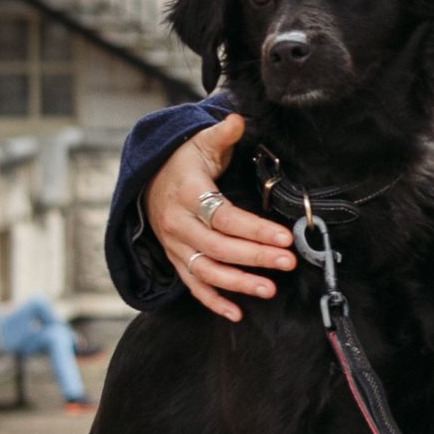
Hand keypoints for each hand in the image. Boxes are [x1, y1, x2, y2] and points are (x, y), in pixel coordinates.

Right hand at [143, 115, 295, 324]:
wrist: (145, 181)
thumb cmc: (180, 162)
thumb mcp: (198, 142)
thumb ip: (221, 134)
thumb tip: (237, 120)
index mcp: (188, 194)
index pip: (225, 217)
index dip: (255, 229)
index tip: (284, 236)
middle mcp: (179, 224)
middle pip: (220, 247)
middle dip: (256, 257)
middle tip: (288, 262)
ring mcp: (176, 246)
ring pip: (207, 271)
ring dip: (239, 284)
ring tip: (269, 289)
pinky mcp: (176, 260)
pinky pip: (194, 286)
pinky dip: (213, 302)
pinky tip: (237, 313)